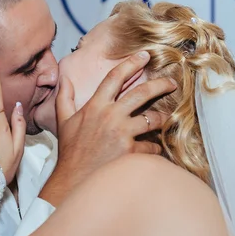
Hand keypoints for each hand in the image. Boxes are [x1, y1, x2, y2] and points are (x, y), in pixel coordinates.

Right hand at [39, 51, 176, 205]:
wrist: (73, 179)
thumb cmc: (71, 152)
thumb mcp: (63, 121)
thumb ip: (65, 97)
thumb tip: (64, 79)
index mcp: (95, 106)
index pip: (115, 77)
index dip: (131, 63)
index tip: (145, 55)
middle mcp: (110, 116)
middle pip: (141, 93)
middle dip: (160, 84)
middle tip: (171, 82)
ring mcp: (121, 133)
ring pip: (152, 119)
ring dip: (161, 118)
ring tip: (165, 119)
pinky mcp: (130, 151)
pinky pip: (151, 146)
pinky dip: (154, 147)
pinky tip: (153, 149)